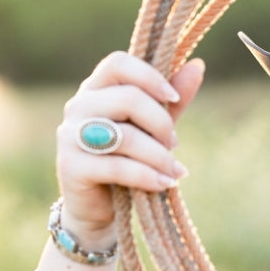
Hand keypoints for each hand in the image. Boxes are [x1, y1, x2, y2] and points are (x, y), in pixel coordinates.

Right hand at [55, 52, 204, 241]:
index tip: (173, 99)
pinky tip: (165, 184)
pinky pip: (117, 167)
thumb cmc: (127, 159)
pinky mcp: (71, 166)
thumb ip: (171, 100)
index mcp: (96, 88)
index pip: (118, 63)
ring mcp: (71, 135)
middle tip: (174, 144)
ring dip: (158, 155)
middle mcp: (78, 106)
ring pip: (124, 136)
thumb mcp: (152, 127)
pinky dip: (147, 176)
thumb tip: (199, 66)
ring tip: (175, 171)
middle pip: (127, 99)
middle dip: (161, 123)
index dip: (150, 77)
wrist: (97, 206)